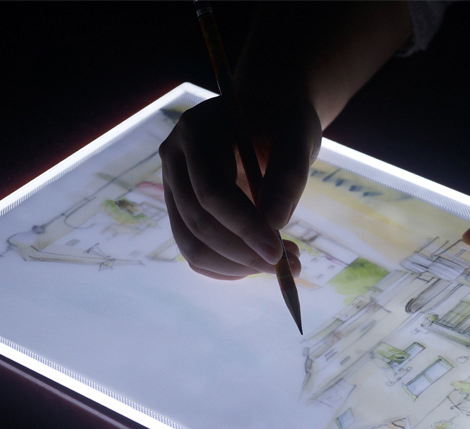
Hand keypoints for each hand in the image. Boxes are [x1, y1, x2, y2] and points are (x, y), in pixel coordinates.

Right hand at [159, 93, 320, 279]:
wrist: (266, 118)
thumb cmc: (282, 123)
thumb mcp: (297, 136)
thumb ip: (289, 175)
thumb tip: (276, 223)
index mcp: (196, 131)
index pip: (211, 192)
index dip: (244, 228)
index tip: (278, 254)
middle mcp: (174, 160)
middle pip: (198, 224)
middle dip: (245, 254)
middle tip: (291, 265)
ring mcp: (172, 189)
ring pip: (192, 246)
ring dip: (238, 266)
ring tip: (284, 263)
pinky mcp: (180, 212)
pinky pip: (196, 254)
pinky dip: (229, 268)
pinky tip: (260, 261)